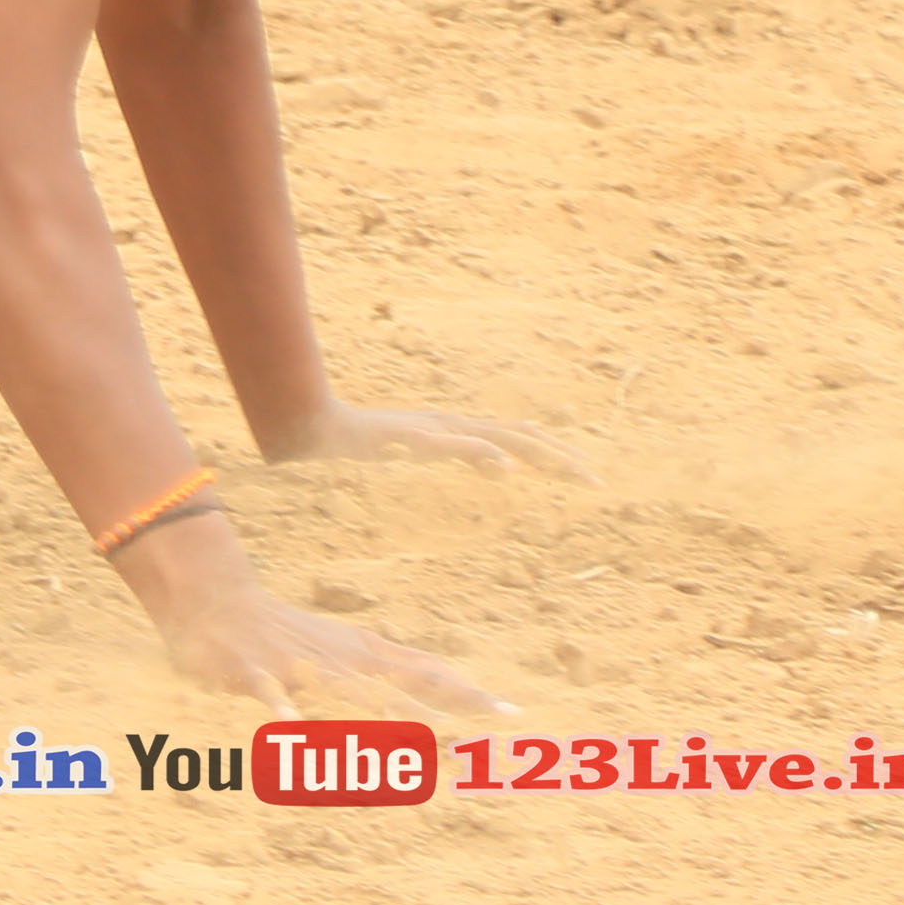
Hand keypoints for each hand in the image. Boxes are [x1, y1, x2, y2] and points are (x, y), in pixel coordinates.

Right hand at [127, 537, 508, 716]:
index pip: (428, 676)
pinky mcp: (255, 672)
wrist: (221, 603)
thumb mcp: (352, 644)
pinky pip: (270, 694)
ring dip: (382, 718)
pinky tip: (292, 728)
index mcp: (365, 658)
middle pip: (400, 696)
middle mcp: (342, 663)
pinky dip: (281, 710)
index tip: (512, 716)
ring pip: (347, 697)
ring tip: (421, 741)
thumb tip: (452, 682)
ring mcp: (300, 667)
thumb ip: (399, 663)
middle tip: (484, 744)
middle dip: (444, 720)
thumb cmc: (291, 630)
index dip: (469, 695)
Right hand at [264, 394, 582, 479]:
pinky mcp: (409, 436)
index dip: (551, 450)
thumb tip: (503, 469)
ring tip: (567, 470)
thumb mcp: (418, 457)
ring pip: (495, 437)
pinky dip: (479, 454)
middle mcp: (450, 423)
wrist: (309, 425)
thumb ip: (457, 458)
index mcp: (454, 429)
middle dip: (558, 457)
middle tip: (595, 481)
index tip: (583, 473)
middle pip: (517, 435)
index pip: (515, 436)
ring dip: (533, 452)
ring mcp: (431, 428)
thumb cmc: (358, 446)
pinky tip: (504, 468)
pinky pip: (450, 446)